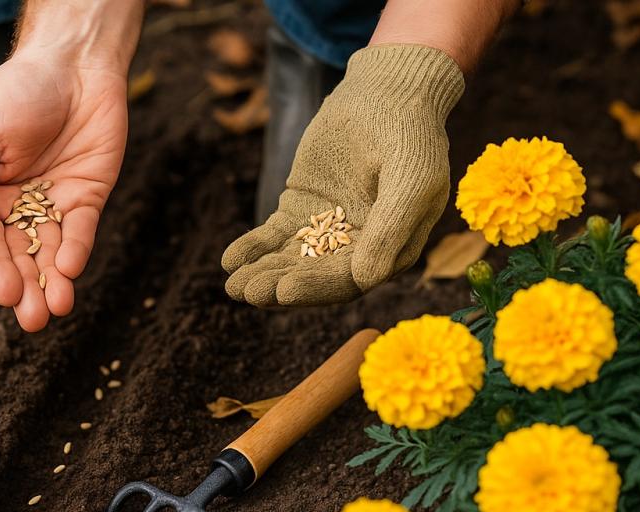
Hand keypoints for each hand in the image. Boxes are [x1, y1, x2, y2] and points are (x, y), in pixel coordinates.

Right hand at [0, 52, 127, 331]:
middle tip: (32, 320)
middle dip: (25, 289)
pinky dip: (75, 252)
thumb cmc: (14, 93)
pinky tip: (70, 269)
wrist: (71, 62)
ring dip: (52, 283)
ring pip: (49, 254)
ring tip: (55, 308)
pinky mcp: (86, 199)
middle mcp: (15, 209)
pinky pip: (79, 232)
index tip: (6, 294)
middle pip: (18, 258)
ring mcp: (52, 206)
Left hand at [221, 44, 465, 306]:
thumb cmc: (409, 136)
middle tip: (248, 292)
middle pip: (314, 276)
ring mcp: (327, 229)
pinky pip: (273, 235)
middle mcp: (359, 248)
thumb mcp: (411, 179)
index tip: (283, 292)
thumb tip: (365, 280)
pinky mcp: (300, 209)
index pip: (348, 281)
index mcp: (391, 250)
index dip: (316, 289)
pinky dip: (252, 248)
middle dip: (280, 285)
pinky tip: (229, 260)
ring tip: (232, 286)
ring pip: (290, 259)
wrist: (387, 92)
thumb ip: (391, 228)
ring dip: (262, 273)